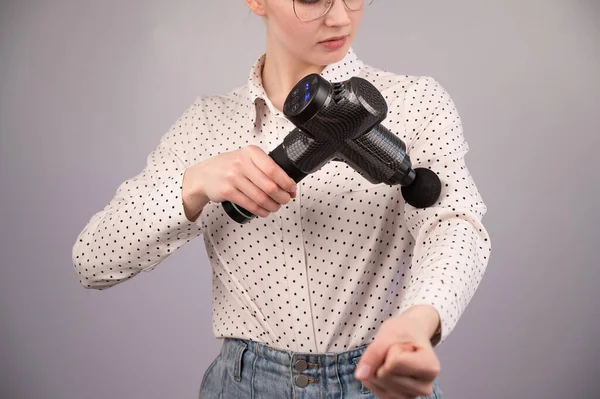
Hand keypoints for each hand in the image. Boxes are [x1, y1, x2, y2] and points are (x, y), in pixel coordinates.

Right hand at [182, 145, 296, 219]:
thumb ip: (265, 167)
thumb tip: (288, 184)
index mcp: (251, 153)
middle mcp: (241, 163)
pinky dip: (261, 211)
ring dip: (273, 206)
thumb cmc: (229, 167)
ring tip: (276, 207)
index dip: (286, 182)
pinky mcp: (228, 192)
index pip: (274, 169)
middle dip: (282, 197)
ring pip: (261, 198)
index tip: (292, 189)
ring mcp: (233, 178)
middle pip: (270, 186)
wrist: (204, 175)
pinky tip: (264, 211)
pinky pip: (250, 205)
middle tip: (286, 200)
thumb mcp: (246, 158)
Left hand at [354, 306, 440, 398]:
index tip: (402, 344)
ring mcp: (411, 396)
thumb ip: (374, 353)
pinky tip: (386, 368)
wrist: (411, 336)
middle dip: (383, 358)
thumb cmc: (404, 332)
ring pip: (378, 383)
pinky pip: (374, 389)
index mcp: (431, 368)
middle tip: (397, 351)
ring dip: (377, 367)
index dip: (391, 349)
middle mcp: (425, 387)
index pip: (394, 362)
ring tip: (394, 359)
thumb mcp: (389, 333)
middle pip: (384, 375)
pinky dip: (373, 376)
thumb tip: (360, 376)